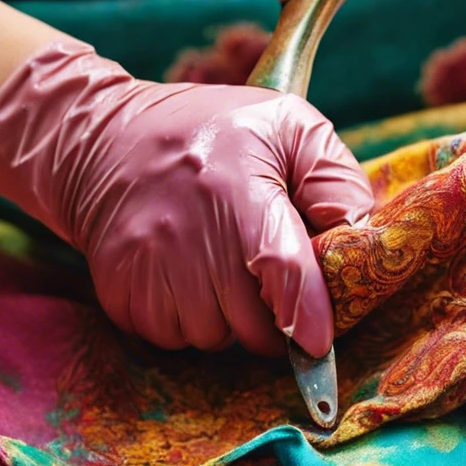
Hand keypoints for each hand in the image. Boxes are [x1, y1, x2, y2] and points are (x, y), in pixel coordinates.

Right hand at [0, 40, 373, 355]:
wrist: (104, 140)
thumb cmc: (213, 132)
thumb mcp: (286, 125)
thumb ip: (335, 179)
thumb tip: (361, 239)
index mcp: (236, 184)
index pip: (279, 264)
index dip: (305, 311)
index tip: (317, 340)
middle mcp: (186, 228)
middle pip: (251, 322)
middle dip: (272, 315)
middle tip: (264, 275)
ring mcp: (146, 263)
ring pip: (211, 338)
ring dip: (226, 320)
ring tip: (217, 268)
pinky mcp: (118, 289)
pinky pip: (169, 339)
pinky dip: (184, 322)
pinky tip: (183, 279)